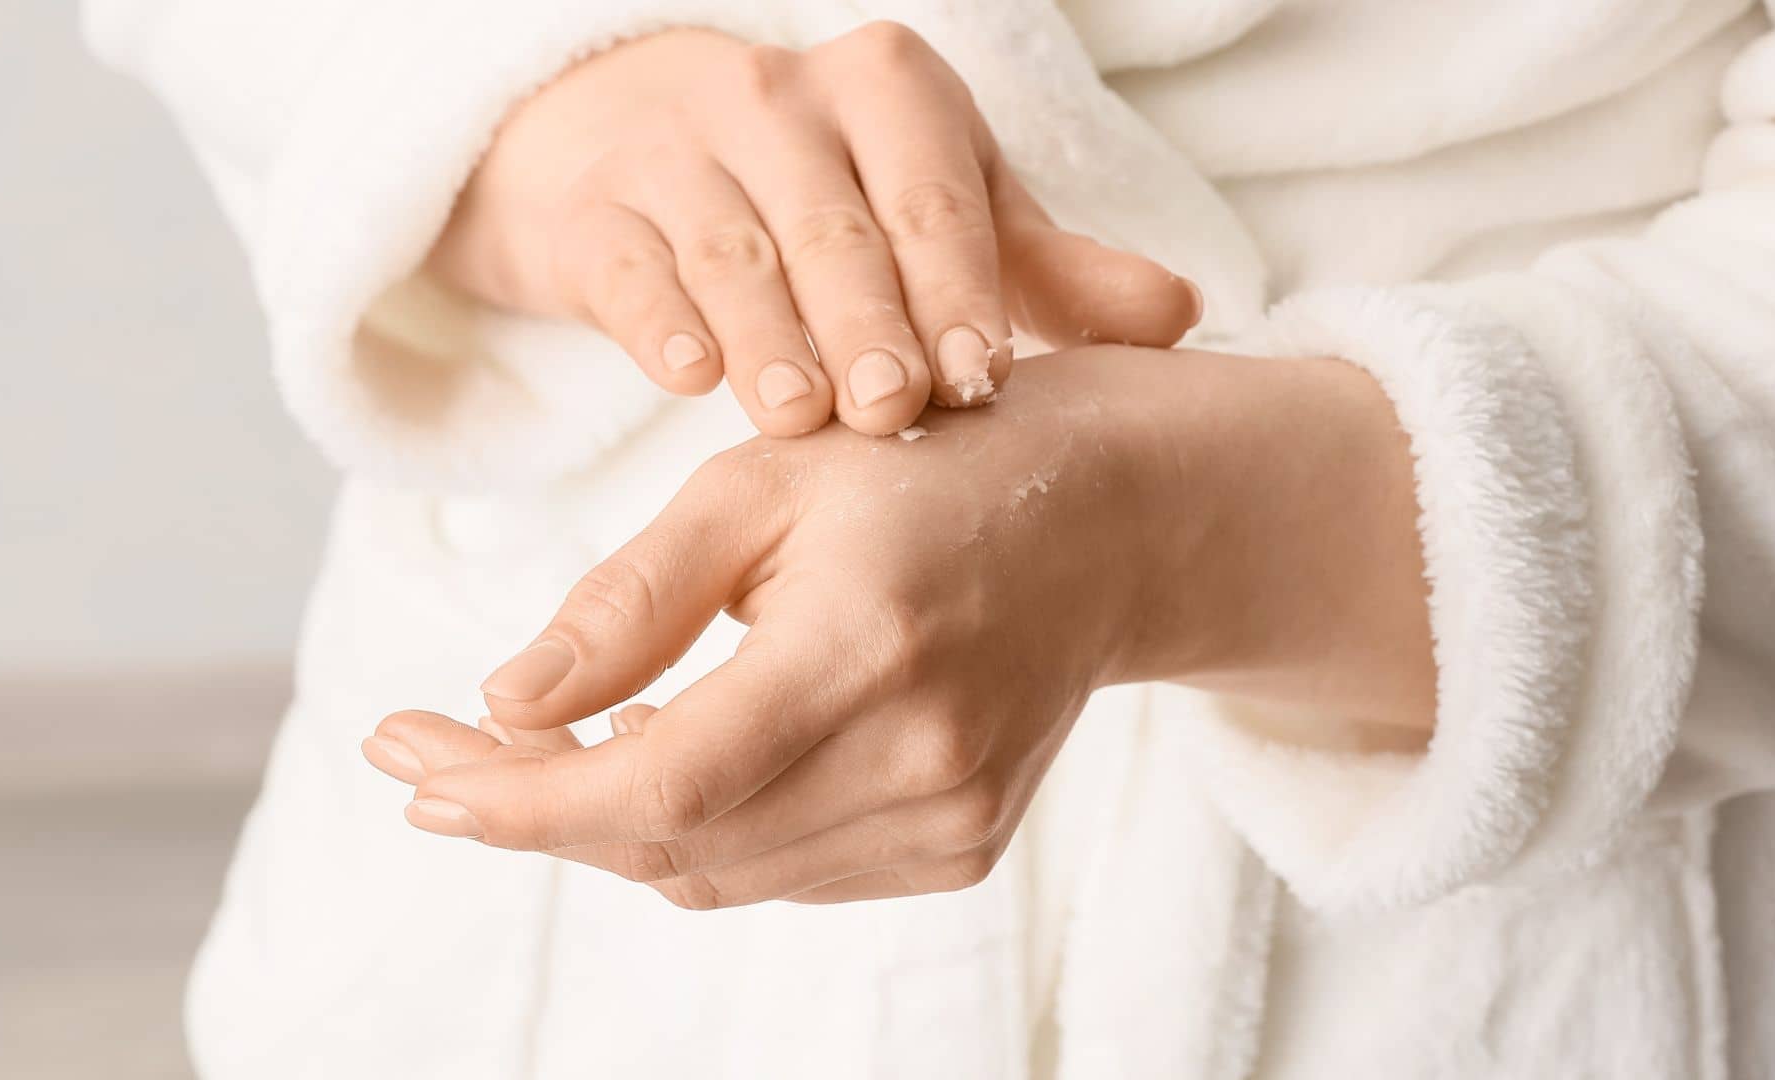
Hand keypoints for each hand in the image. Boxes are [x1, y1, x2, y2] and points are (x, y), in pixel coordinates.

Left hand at [364, 347, 1434, 906]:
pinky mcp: (961, 847)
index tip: (406, 765)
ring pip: (717, 872)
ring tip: (546, 749)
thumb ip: (632, 597)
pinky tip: (675, 752)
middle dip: (530, 806)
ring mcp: (950, 821)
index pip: (655, 782)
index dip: (515, 796)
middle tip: (435, 756)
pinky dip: (703, 829)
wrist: (1108, 523)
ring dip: (609, 821)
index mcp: (864, 646)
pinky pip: (782, 871)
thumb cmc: (925, 464)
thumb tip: (504, 708)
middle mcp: (918, 759)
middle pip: (671, 842)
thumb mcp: (763, 480)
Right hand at [426, 23, 1202, 437]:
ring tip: (803, 416)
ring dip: (768, 336)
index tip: (982, 380)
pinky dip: (661, 319)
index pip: (930, 194)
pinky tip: (690, 377)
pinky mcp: (592, 211)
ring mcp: (674, 148)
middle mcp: (776, 99)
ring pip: (729, 248)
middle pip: (832, 225)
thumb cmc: (829, 198)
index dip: (957, 288)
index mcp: (886, 91)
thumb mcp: (940, 214)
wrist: (641, 152)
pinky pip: (629, 265)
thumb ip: (1048, 272)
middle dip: (868, 321)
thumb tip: (1182, 316)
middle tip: (896, 410)